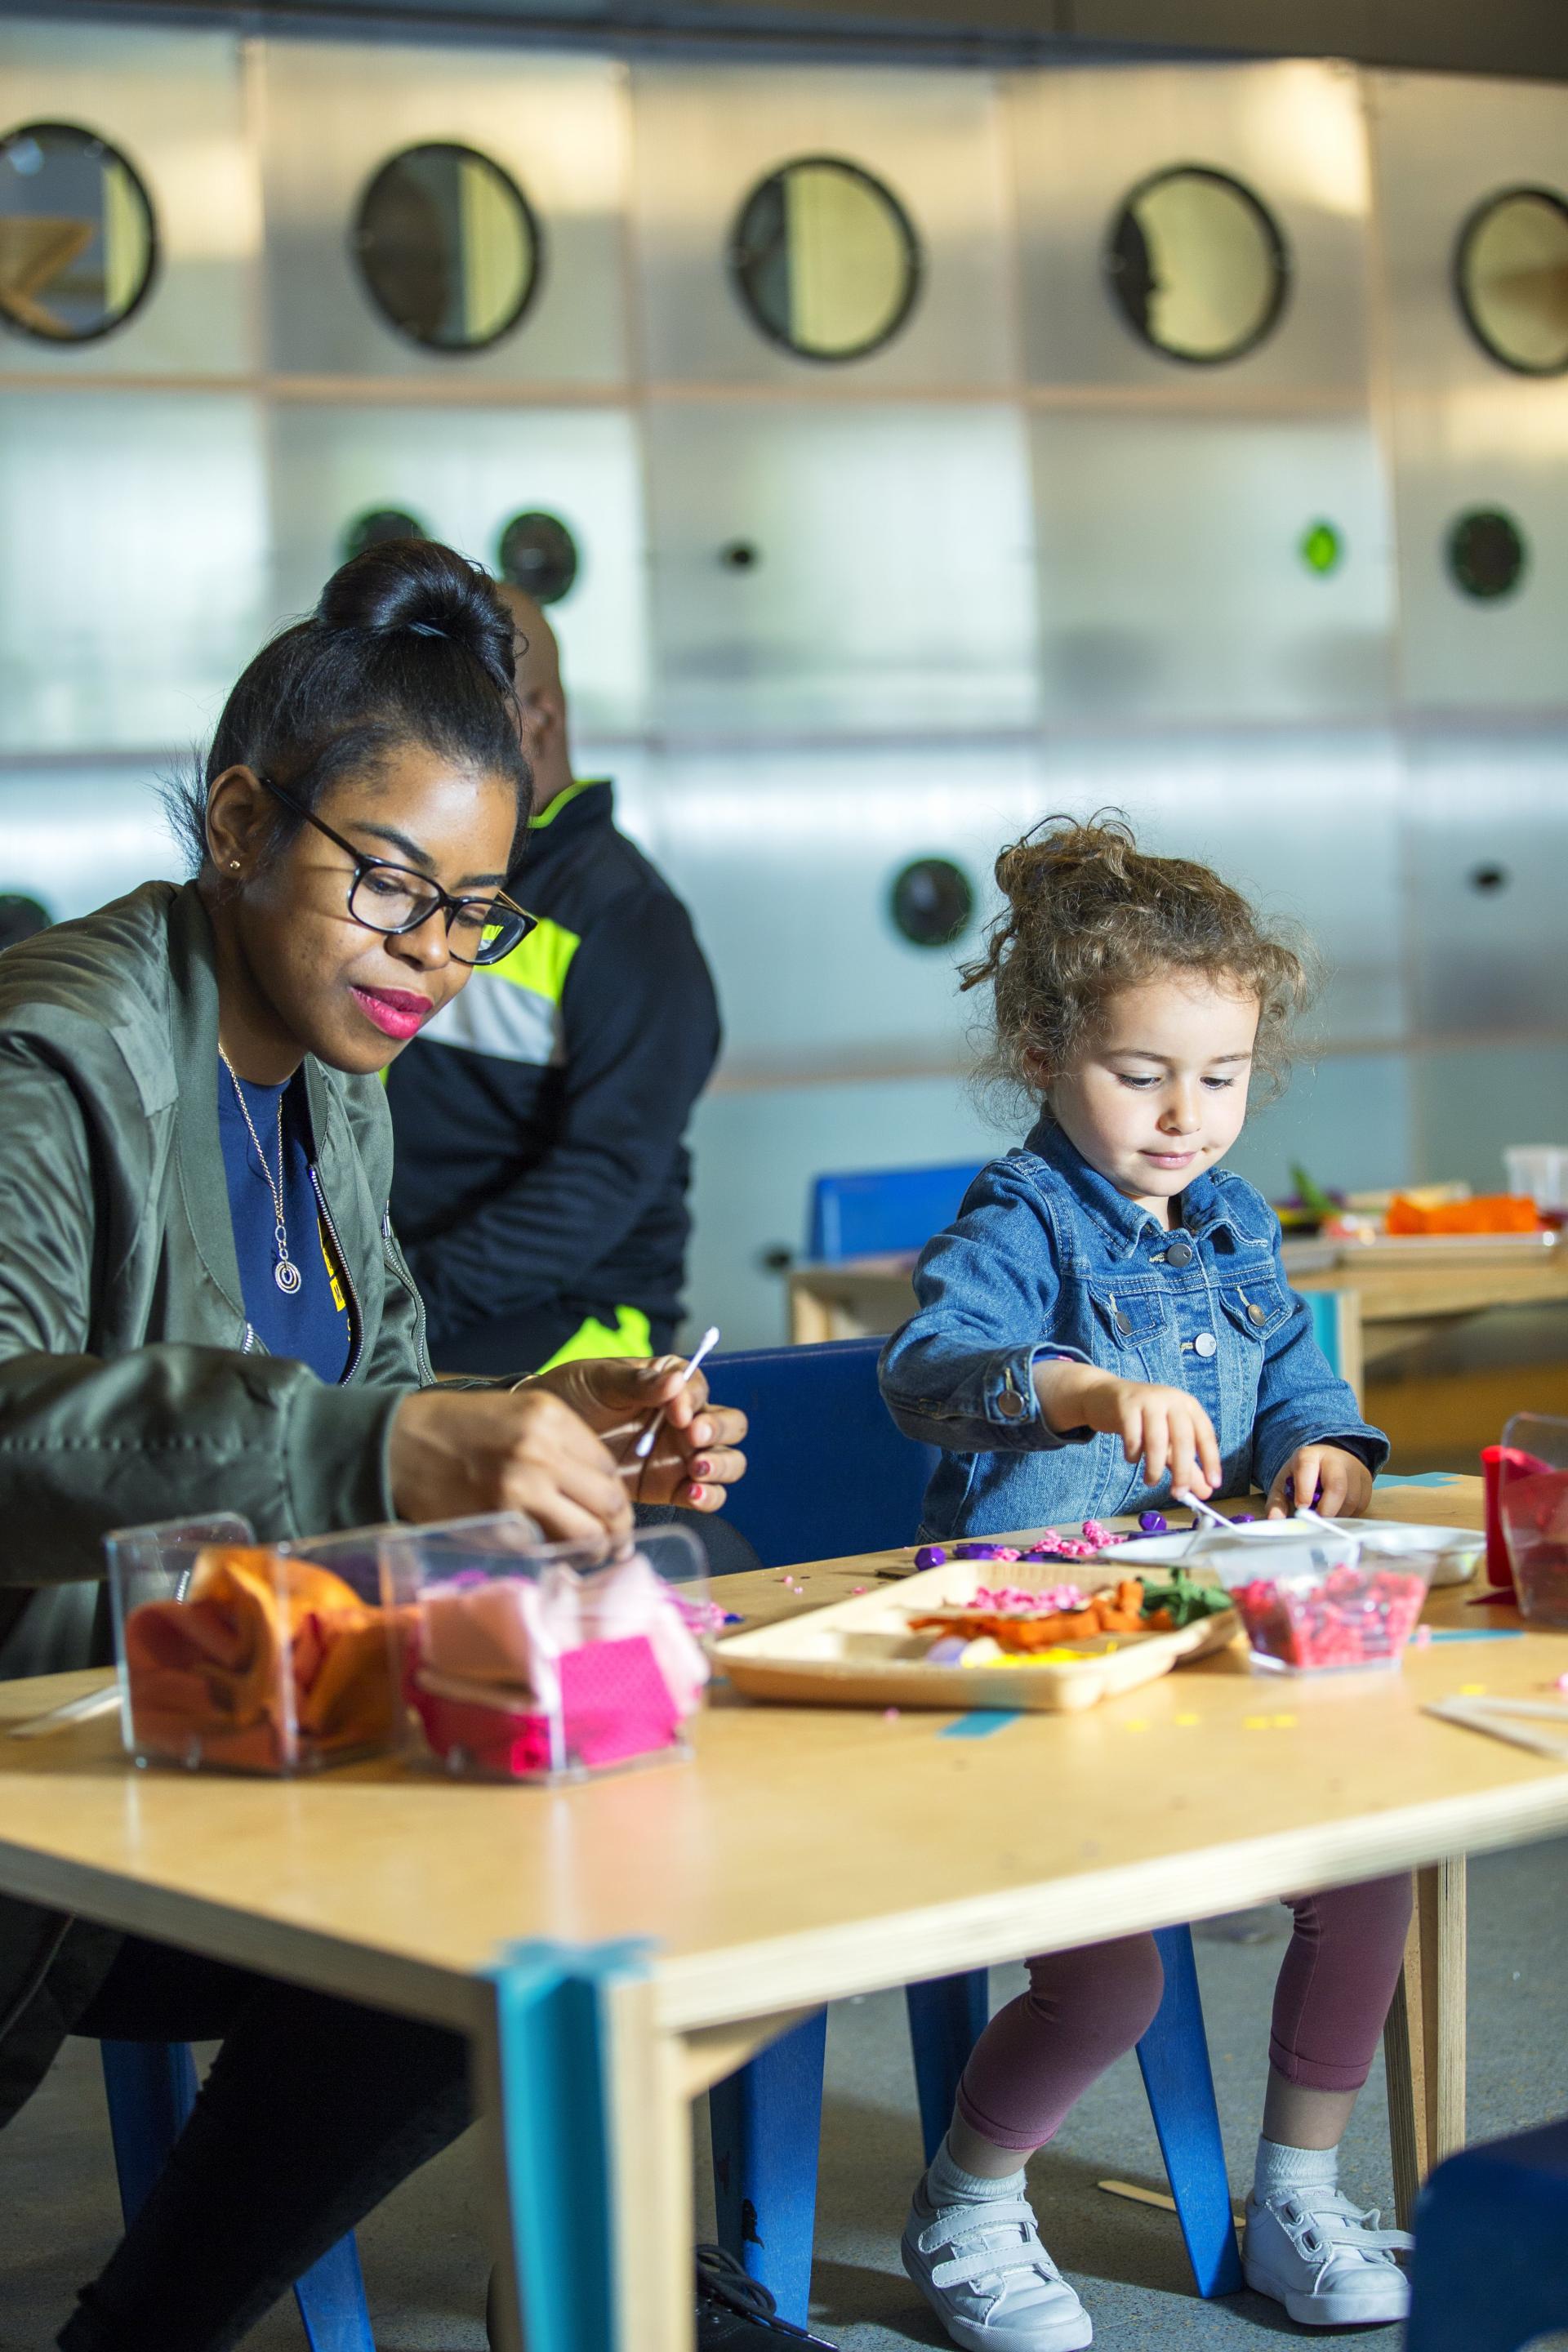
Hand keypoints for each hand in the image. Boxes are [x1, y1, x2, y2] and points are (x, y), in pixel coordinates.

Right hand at [387, 1385, 633, 1544]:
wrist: (399, 1443)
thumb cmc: (460, 1429)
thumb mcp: (519, 1413)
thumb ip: (562, 1443)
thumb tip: (602, 1487)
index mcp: (551, 1417)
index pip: (609, 1467)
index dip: (614, 1494)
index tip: (611, 1510)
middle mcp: (542, 1451)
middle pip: (609, 1502)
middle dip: (617, 1528)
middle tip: (614, 1542)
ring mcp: (521, 1489)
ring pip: (588, 1534)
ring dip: (595, 1550)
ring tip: (589, 1555)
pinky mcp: (500, 1523)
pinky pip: (548, 1551)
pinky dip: (556, 1560)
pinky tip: (553, 1558)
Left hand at [529, 1356, 747, 1513]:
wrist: (543, 1437)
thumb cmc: (575, 1395)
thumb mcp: (601, 1381)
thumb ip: (639, 1383)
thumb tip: (675, 1382)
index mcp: (672, 1384)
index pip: (699, 1389)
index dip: (694, 1400)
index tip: (677, 1412)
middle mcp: (686, 1419)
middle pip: (729, 1426)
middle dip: (719, 1432)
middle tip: (694, 1438)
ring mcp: (682, 1455)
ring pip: (728, 1461)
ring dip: (721, 1466)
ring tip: (697, 1470)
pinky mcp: (672, 1487)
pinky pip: (706, 1495)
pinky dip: (709, 1497)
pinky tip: (692, 1494)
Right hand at [1033, 1362, 1222, 1496]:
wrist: (1104, 1396)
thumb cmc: (1142, 1420)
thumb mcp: (1168, 1441)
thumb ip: (1187, 1465)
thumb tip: (1205, 1492)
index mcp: (1188, 1406)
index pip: (1205, 1435)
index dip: (1211, 1461)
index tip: (1213, 1485)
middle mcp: (1171, 1399)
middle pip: (1183, 1439)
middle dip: (1182, 1471)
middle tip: (1179, 1494)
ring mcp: (1148, 1399)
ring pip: (1157, 1440)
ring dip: (1155, 1467)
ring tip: (1150, 1481)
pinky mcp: (1126, 1405)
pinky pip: (1132, 1437)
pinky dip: (1133, 1454)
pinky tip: (1132, 1458)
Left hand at [1266, 1444, 1372, 1519]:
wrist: (1325, 1461)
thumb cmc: (1302, 1476)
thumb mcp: (1284, 1484)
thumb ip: (1277, 1503)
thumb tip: (1274, 1520)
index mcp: (1309, 1455)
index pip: (1307, 1468)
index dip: (1305, 1490)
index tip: (1301, 1508)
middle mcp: (1334, 1459)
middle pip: (1337, 1485)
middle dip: (1327, 1509)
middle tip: (1317, 1522)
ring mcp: (1354, 1468)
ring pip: (1352, 1498)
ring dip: (1338, 1514)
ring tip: (1325, 1515)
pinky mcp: (1367, 1480)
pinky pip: (1362, 1504)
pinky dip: (1349, 1514)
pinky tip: (1337, 1511)